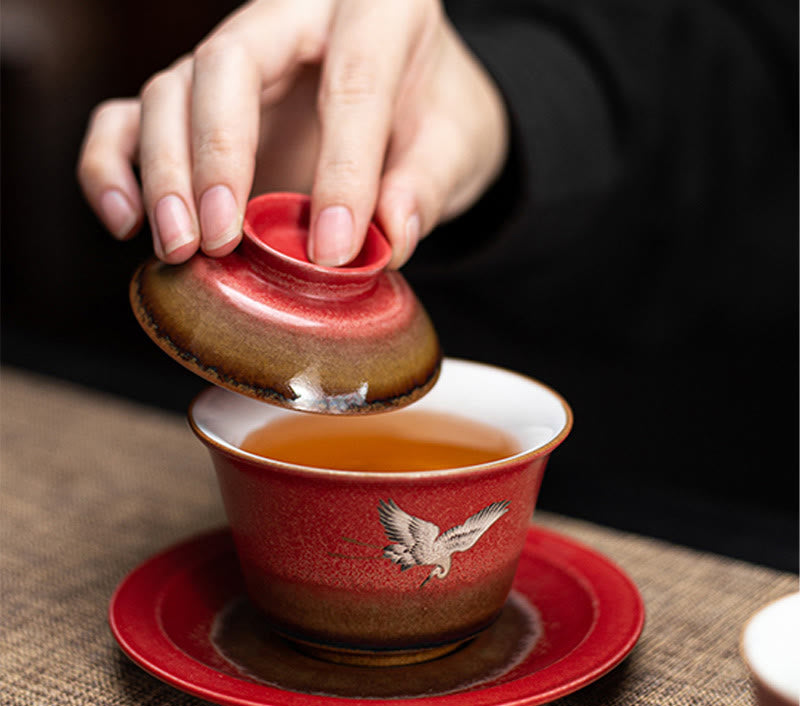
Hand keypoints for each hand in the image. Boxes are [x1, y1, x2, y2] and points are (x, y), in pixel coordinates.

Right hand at [77, 0, 507, 268]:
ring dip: (165, 175)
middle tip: (223, 239)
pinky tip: (125, 219)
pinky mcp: (197, 101)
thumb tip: (389, 236)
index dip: (341, 168)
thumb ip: (429, 186)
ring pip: (169, 90)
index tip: (332, 250)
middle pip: (225, 65)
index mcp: (377, 8)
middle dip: (217, 159)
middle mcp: (290, 18)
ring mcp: (234, 57)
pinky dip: (114, 165)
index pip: (350, 79)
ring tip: (182, 247)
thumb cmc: (435, 115)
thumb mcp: (457, 145)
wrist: (413, 102)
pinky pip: (129, 117)